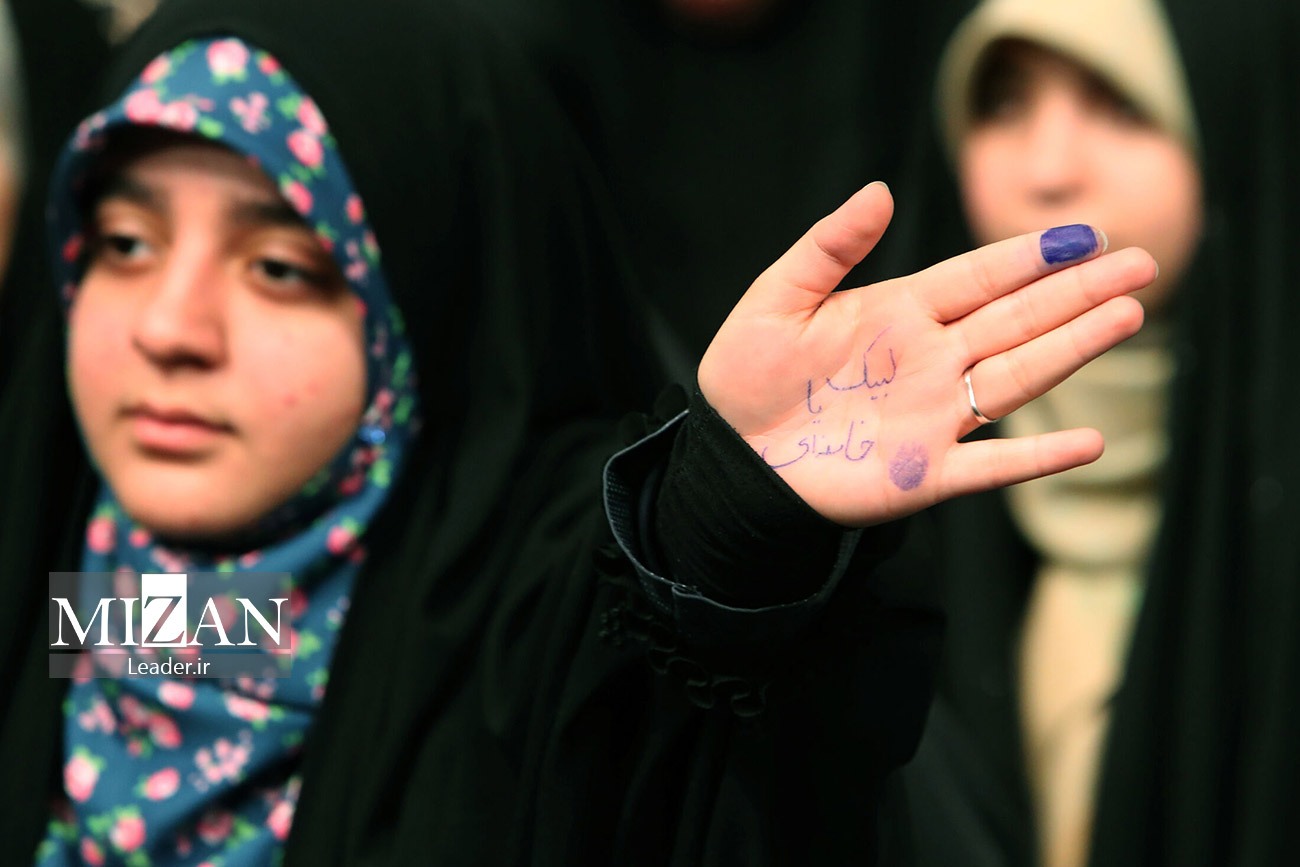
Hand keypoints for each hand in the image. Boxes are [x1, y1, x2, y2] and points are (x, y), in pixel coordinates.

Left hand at [698, 182, 1153, 526]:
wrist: (731, 455)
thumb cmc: (747, 374)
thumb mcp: (778, 298)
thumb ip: (827, 247)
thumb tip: (878, 190)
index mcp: (901, 313)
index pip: (980, 278)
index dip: (1031, 257)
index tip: (1085, 235)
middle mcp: (931, 359)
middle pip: (1017, 319)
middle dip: (1078, 292)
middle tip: (1140, 265)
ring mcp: (933, 416)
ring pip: (1018, 377)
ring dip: (1073, 350)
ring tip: (1128, 317)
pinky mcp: (924, 473)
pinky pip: (991, 466)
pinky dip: (1038, 458)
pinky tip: (1088, 444)